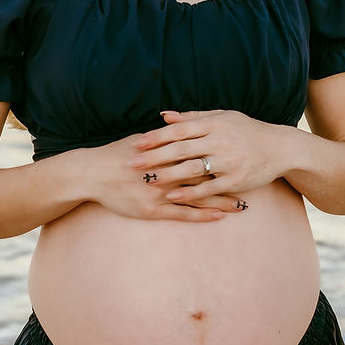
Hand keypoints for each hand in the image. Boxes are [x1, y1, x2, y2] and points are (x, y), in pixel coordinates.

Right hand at [86, 130, 244, 221]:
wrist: (91, 173)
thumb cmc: (116, 154)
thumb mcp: (141, 140)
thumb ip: (163, 136)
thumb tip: (181, 127)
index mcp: (165, 151)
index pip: (200, 152)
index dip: (222, 155)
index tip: (242, 156)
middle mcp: (166, 170)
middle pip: (206, 174)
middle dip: (229, 178)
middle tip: (253, 181)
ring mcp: (160, 191)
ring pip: (198, 196)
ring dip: (221, 201)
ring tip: (243, 205)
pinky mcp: (152, 209)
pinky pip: (183, 214)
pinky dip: (202, 214)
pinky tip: (218, 216)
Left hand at [134, 109, 294, 208]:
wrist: (280, 147)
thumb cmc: (247, 130)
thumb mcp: (221, 117)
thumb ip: (191, 117)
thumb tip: (163, 115)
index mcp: (214, 124)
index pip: (180, 130)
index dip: (158, 137)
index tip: (138, 142)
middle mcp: (220, 141)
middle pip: (181, 149)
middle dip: (155, 156)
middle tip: (134, 163)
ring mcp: (228, 162)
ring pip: (192, 169)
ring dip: (168, 175)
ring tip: (148, 180)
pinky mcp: (235, 180)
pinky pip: (208, 188)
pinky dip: (189, 192)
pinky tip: (172, 195)